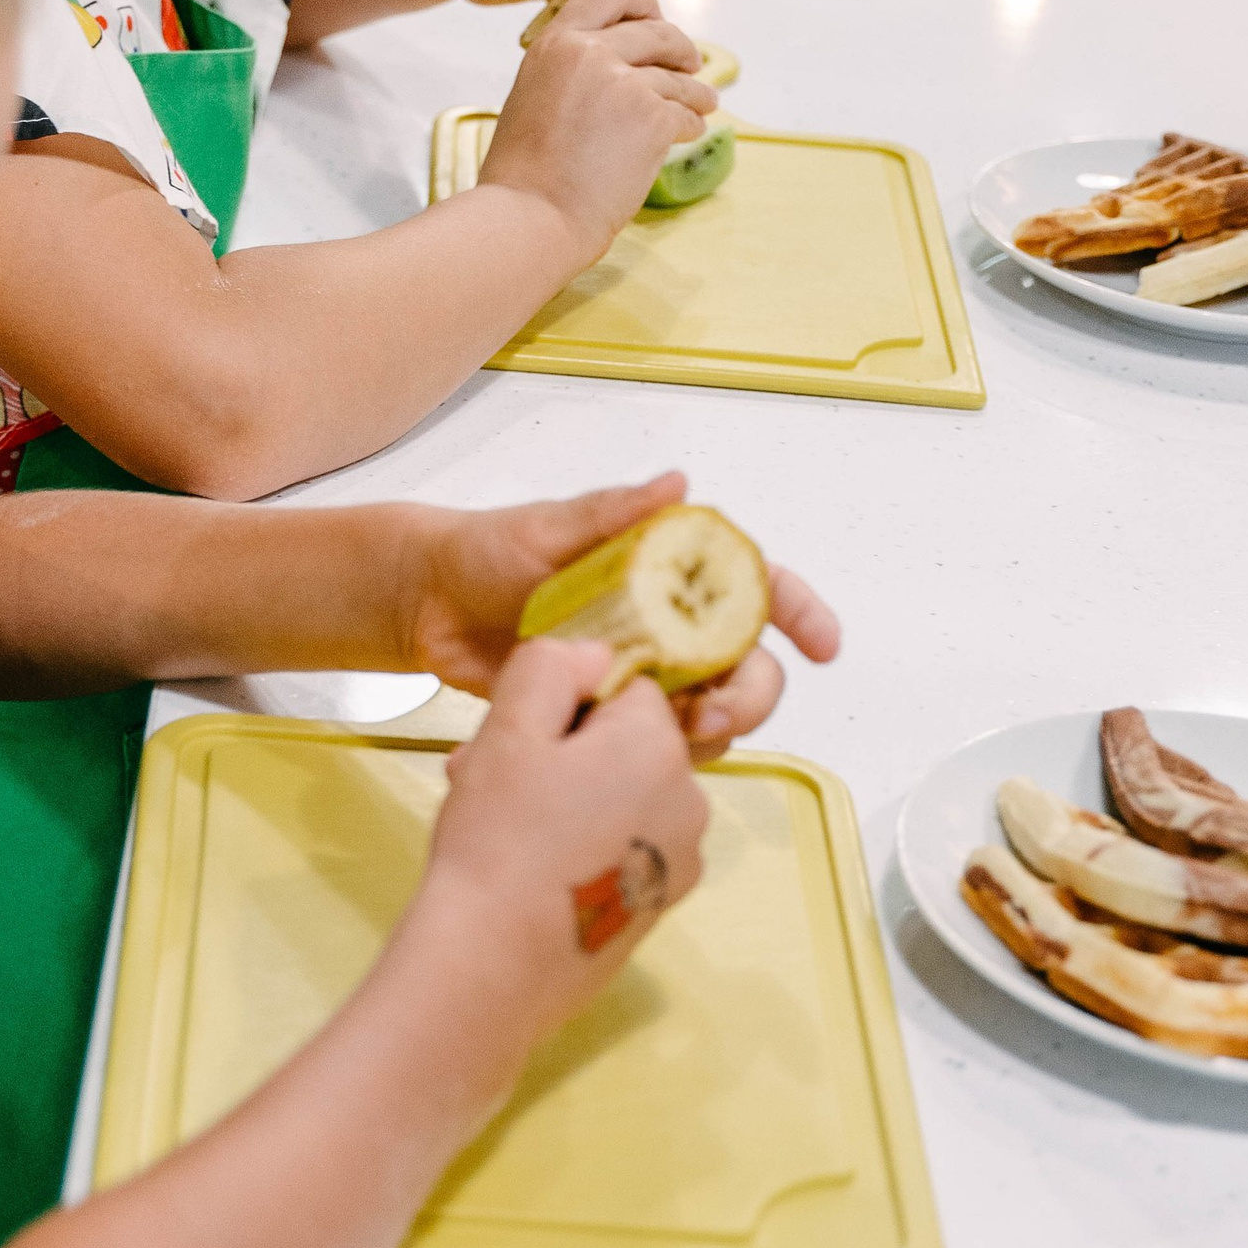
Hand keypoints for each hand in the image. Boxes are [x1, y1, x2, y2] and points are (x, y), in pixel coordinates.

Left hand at [398, 472, 841, 761]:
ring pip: (709, 716)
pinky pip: (651, 749)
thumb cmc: (487, 551)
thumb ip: (612, 512)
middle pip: (746, 666)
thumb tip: (677, 485)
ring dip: (704, 735)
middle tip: (709, 715)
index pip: (755, 587)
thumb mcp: (547, 527)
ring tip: (657, 742)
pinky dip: (647, 762)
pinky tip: (609, 760)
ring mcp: (642, 675)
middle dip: (749, 696)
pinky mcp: (606, 717)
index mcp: (669, 572)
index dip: (800, 613)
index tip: (821, 645)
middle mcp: (669, 625)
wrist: (427, 606)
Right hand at [414, 633, 712, 1054]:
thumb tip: (592, 655)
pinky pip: (627, 849)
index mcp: (659, 745)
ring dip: (571, 801)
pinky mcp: (660, 906)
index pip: (623, 687)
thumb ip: (553, 665)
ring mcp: (680, 860)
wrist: (489, 970)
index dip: (564, 707)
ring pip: (623, 798)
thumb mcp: (508, 728)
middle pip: (625, 745)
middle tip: (499, 785)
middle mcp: (689, 800)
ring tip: (508, 831)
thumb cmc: (496, 845)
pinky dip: (587, 849)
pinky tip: (536, 872)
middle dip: (565, 755)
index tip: (520, 740)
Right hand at [474, 0, 710, 258]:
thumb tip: (611, 64)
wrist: (532, 217)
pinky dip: (692, 123)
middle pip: (656, 31)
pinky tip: (691, 132)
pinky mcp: (653, 118)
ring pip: (677, 77)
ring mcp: (625, 83)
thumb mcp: (533, 96)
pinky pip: (685, 112)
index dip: (641, 1)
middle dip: (680, 46)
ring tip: (703, 104)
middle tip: (690, 60)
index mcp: (556, 42)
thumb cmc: (523, 174)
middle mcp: (592, 52)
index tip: (653, 18)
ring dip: (694, 92)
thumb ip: (570, 69)